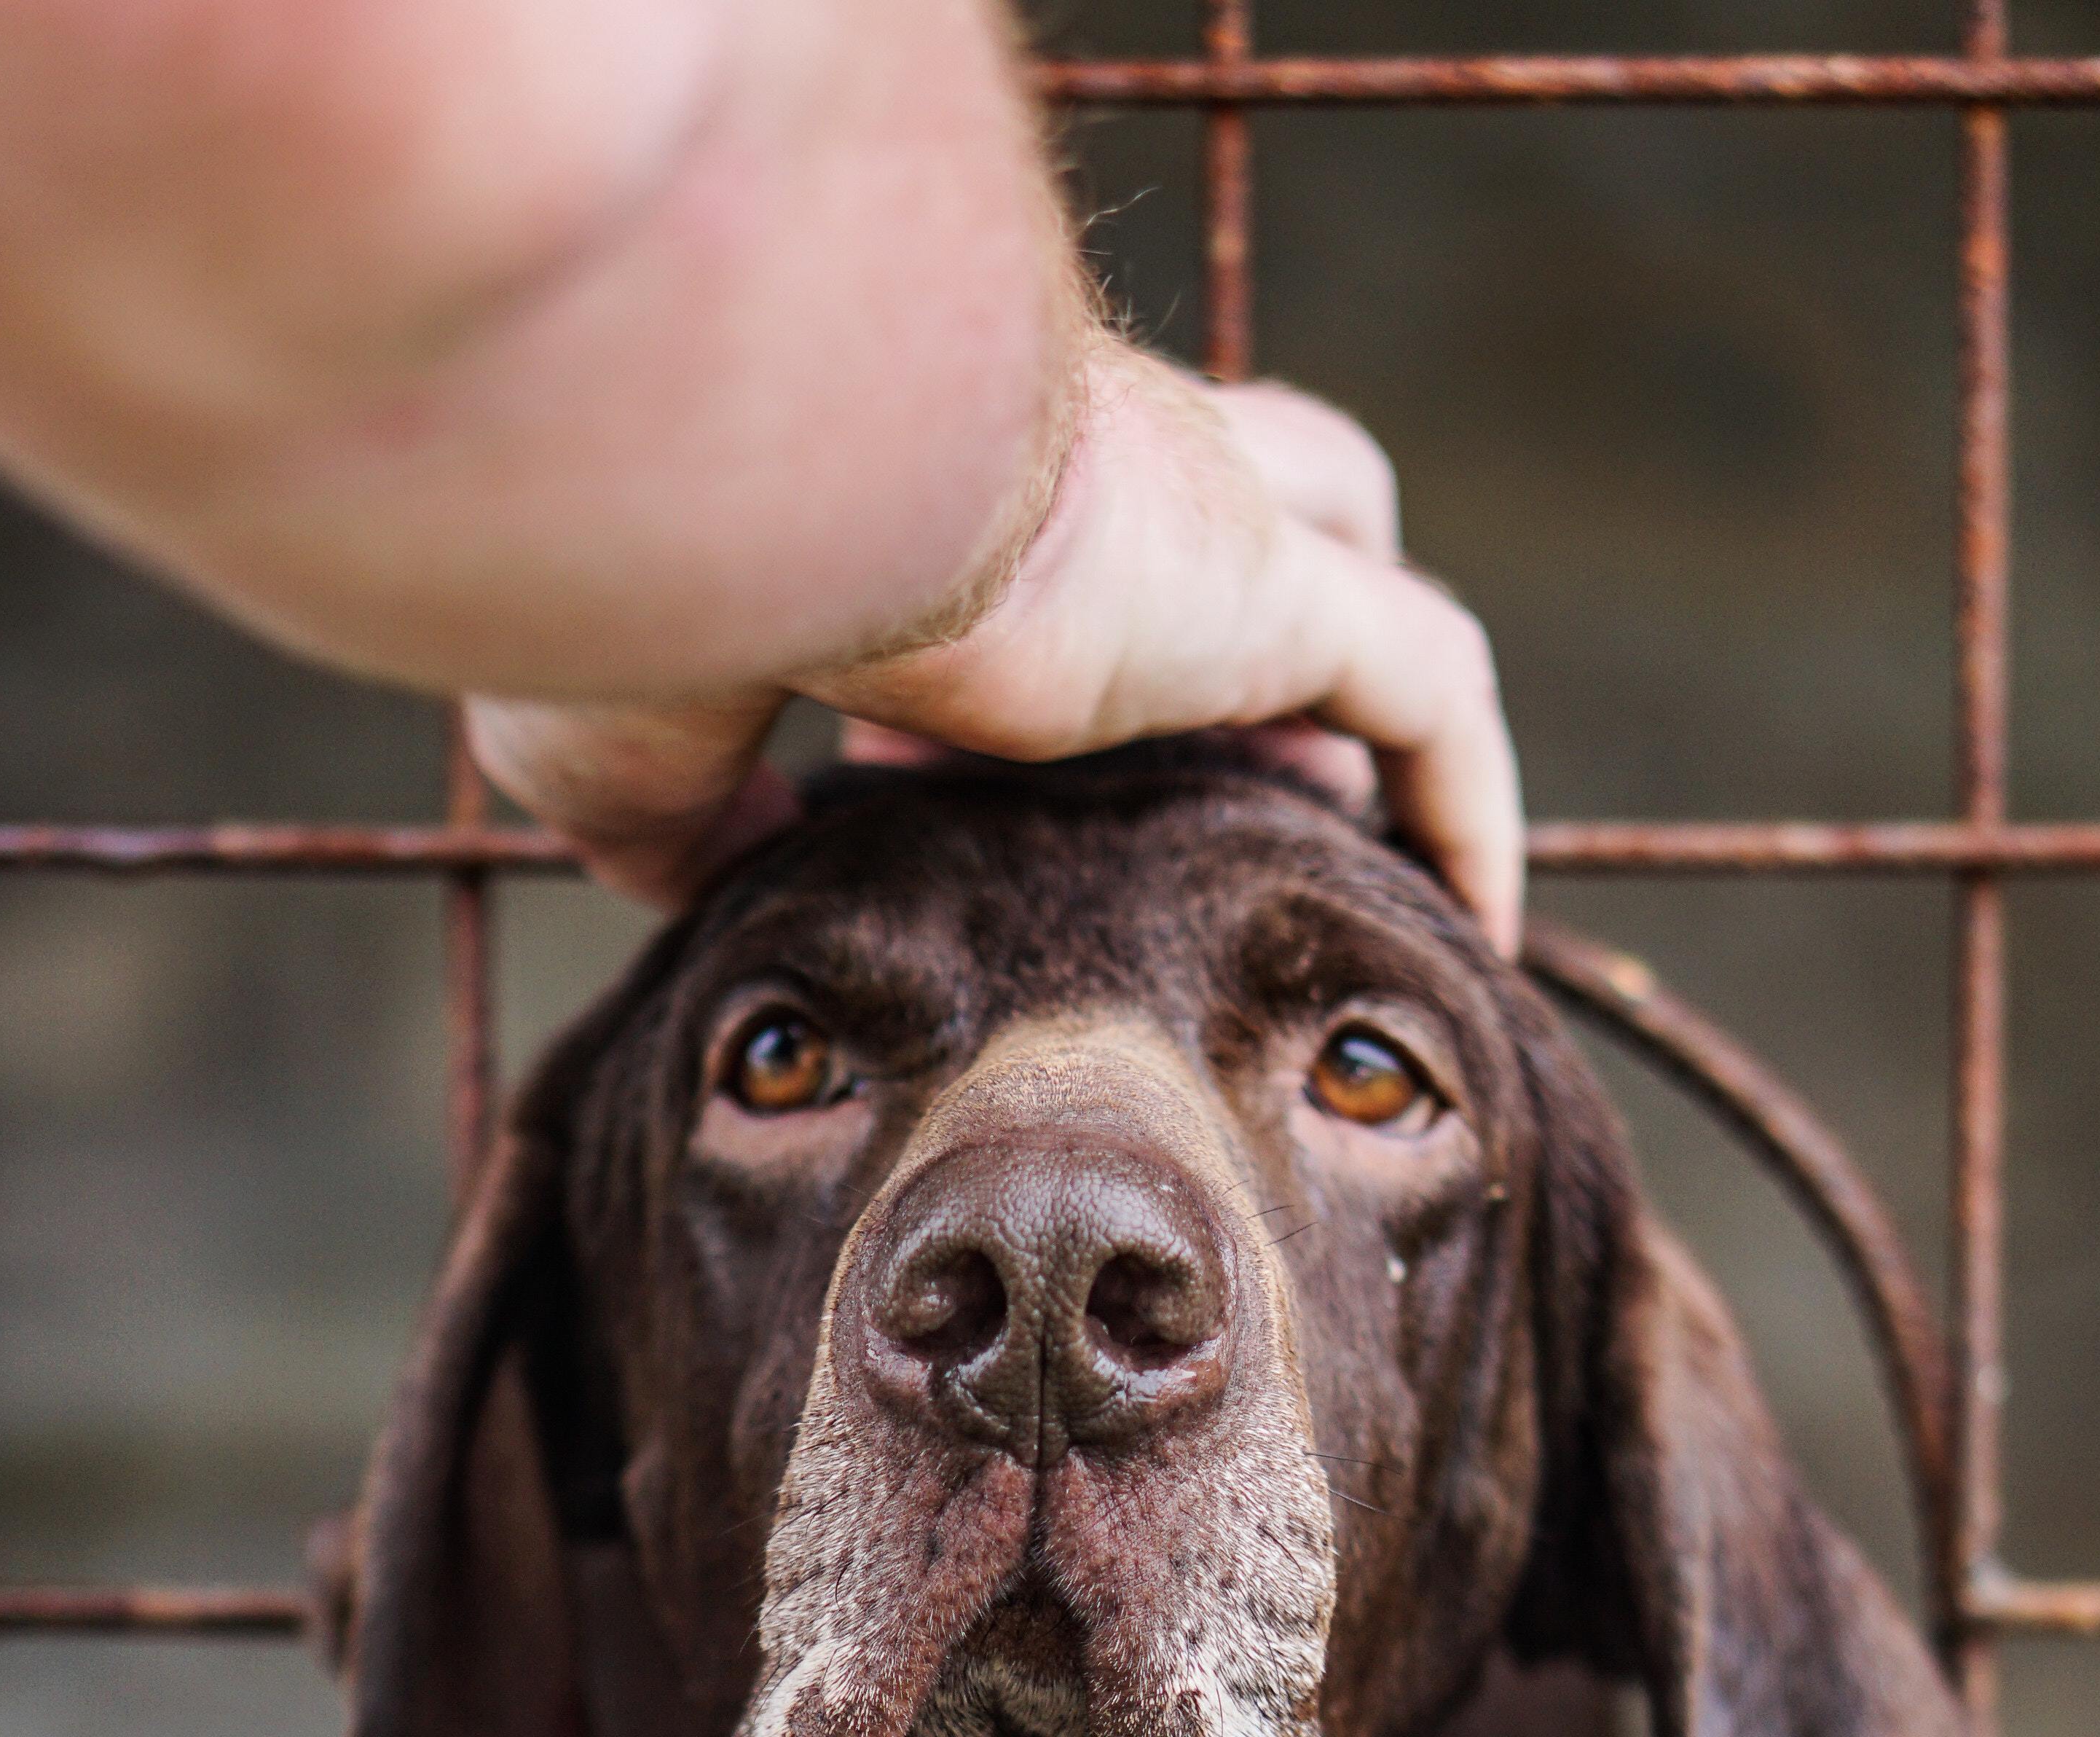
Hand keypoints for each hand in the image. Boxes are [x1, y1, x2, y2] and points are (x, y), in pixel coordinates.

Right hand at [467, 344, 1521, 951]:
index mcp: (918, 475)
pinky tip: (1475, 918)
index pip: (1019, 533)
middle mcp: (1072, 454)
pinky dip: (1460, 791)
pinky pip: (1426, 686)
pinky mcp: (1266, 581)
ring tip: (1350, 869)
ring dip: (1346, 703)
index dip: (1007, 672)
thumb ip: (683, 815)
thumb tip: (705, 880)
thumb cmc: (630, 580)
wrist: (712, 468)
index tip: (929, 792)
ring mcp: (1189, 505)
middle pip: (1211, 504)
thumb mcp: (624, 740)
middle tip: (1201, 819)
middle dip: (1222, 649)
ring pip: (1343, 562)